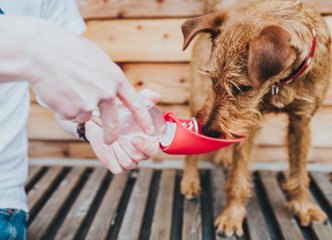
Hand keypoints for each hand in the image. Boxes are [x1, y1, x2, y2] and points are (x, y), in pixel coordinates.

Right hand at [25, 17, 153, 143]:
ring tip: (68, 88)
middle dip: (111, 134)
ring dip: (78, 107)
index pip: (135, 103)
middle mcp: (106, 92)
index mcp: (115, 78)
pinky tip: (60, 91)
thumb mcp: (98, 59)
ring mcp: (90, 103)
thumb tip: (115, 89)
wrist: (42, 52)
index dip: (143, 119)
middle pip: (112, 122)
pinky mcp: (72, 111)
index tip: (150, 131)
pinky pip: (72, 114)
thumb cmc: (70, 51)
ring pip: (86, 115)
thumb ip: (109, 77)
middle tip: (110, 140)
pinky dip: (66, 107)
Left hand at [86, 89, 160, 173]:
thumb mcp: (132, 104)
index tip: (134, 138)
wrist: (99, 123)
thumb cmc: (121, 113)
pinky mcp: (117, 166)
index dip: (145, 146)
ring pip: (128, 163)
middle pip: (139, 157)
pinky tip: (109, 148)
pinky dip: (112, 159)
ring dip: (119, 151)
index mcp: (149, 140)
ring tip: (113, 140)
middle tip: (119, 136)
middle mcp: (141, 153)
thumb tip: (157, 96)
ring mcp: (130, 161)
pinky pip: (118, 168)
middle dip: (128, 147)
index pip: (153, 149)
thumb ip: (146, 99)